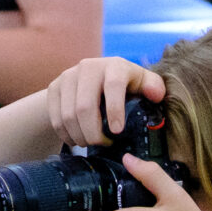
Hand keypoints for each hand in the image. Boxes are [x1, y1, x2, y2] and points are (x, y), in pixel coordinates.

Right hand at [44, 56, 165, 148]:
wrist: (92, 79)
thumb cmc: (125, 85)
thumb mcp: (142, 84)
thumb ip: (154, 87)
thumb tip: (157, 95)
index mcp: (114, 65)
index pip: (113, 85)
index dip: (114, 110)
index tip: (117, 132)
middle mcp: (88, 67)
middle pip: (85, 106)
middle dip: (93, 133)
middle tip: (103, 145)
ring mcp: (68, 76)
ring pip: (68, 115)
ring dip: (79, 136)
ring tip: (90, 144)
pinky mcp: (54, 87)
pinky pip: (56, 118)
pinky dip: (66, 135)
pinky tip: (77, 140)